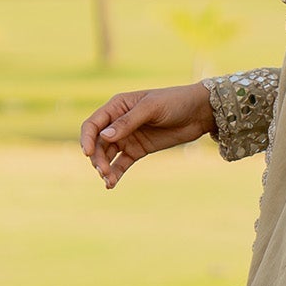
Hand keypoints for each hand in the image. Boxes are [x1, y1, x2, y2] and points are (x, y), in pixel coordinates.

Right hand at [80, 83, 215, 188]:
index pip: (93, 124)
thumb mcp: (151, 108)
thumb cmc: (174, 102)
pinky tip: (111, 184)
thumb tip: (104, 136)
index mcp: (117, 106)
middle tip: (103, 172)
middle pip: (98, 143)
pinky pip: (121, 163)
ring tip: (108, 181)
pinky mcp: (138, 150)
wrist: (198, 112)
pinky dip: (116, 173)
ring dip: (105, 168)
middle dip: (97, 158)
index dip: (87, 138)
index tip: (88, 153)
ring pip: (108, 155)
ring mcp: (127, 137)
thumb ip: (128, 122)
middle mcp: (118, 122)